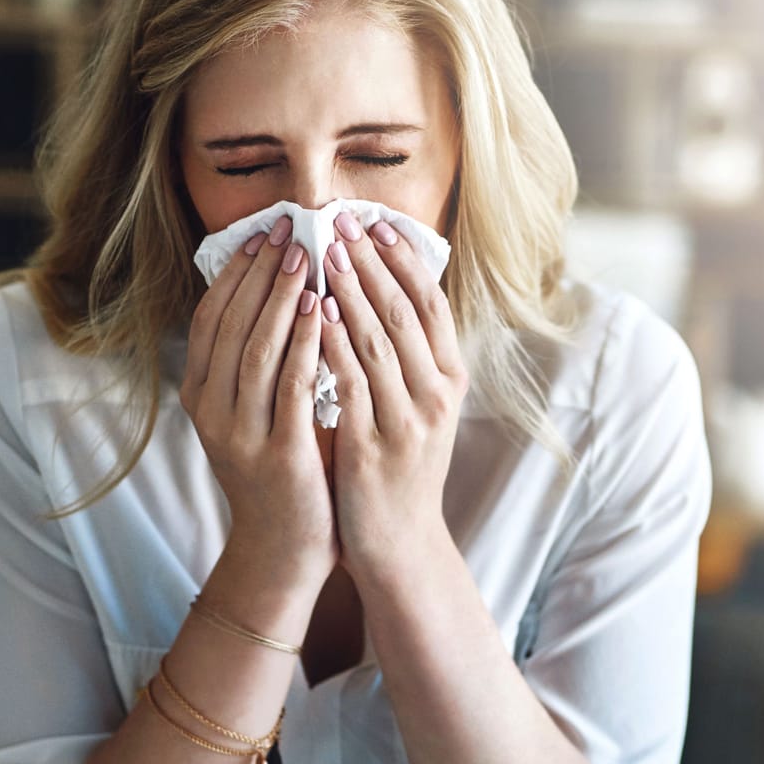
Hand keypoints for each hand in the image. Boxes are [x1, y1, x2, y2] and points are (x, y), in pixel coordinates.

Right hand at [183, 214, 335, 588]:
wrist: (284, 552)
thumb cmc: (281, 474)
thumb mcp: (256, 414)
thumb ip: (263, 362)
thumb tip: (283, 293)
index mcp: (201, 397)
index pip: (211, 318)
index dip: (236, 272)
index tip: (264, 233)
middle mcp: (211, 412)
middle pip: (231, 324)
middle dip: (262, 272)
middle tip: (290, 228)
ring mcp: (241, 435)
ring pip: (257, 349)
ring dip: (283, 297)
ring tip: (308, 257)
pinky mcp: (278, 455)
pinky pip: (292, 387)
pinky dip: (307, 344)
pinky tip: (327, 311)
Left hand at [318, 212, 469, 586]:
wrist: (398, 543)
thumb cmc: (399, 469)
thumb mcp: (417, 408)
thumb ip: (406, 358)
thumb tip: (380, 294)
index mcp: (451, 381)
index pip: (432, 304)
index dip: (405, 261)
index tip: (377, 224)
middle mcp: (436, 396)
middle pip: (404, 311)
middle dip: (369, 262)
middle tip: (339, 220)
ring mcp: (407, 421)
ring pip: (377, 340)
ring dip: (347, 290)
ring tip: (320, 251)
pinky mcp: (373, 446)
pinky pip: (349, 381)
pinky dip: (332, 342)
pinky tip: (312, 312)